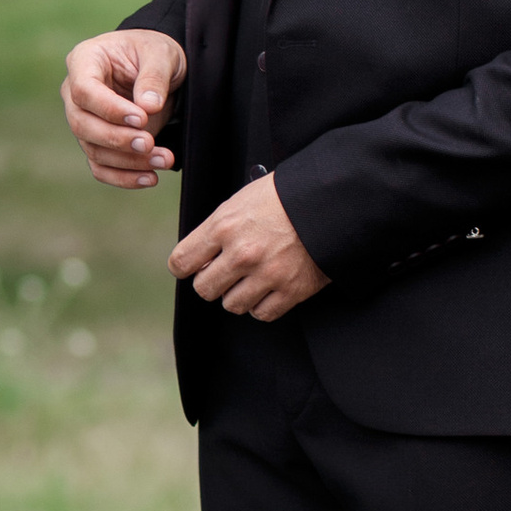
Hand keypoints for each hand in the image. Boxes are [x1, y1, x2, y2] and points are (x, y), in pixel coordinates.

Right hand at [62, 30, 186, 188]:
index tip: (141, 118)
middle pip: (82, 124)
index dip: (110, 109)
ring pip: (93, 150)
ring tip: (164, 159)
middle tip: (150, 143)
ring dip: (129, 161)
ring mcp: (83, 120)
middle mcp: (75, 93)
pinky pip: (101, 167)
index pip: (84, 90)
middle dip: (118, 139)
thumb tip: (148, 107)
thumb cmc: (153, 52)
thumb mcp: (161, 53)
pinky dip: (124, 177)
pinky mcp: (97, 142)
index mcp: (84, 61)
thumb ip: (154, 77)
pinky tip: (151, 177)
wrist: (157, 67)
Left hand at [171, 176, 331, 321]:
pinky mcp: (292, 290)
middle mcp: (242, 254)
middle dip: (212, 282)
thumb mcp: (240, 201)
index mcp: (224, 227)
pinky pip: (262, 313)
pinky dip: (262, 305)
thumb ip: (217, 229)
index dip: (185, 267)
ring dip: (237, 295)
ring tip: (250, 279)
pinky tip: (267, 289)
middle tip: (225, 273)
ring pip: (232, 305)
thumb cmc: (283, 197)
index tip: (193, 267)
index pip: (181, 262)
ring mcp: (267, 274)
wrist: (329, 201)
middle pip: (204, 289)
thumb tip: (201, 256)